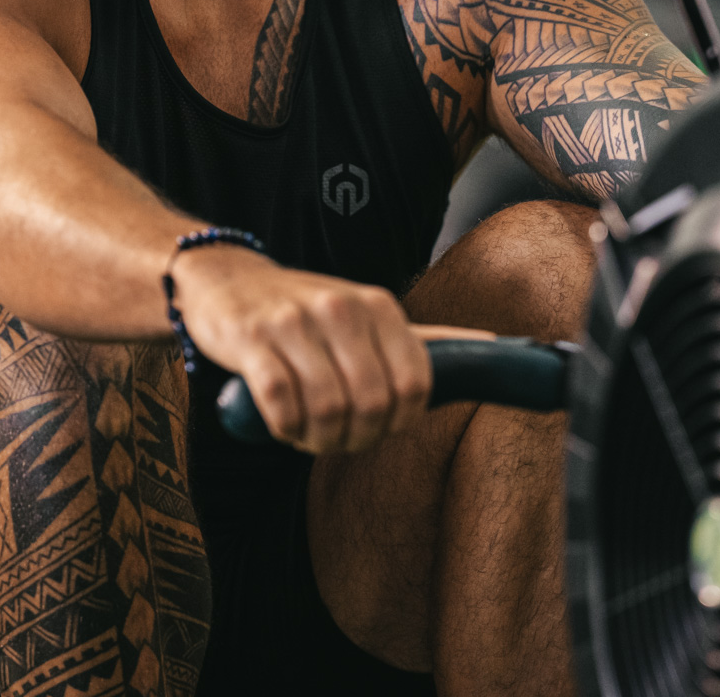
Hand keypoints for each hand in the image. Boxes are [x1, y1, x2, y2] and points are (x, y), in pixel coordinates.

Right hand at [168, 244, 491, 453]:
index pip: (415, 384)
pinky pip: (280, 404)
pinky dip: (285, 428)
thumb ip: (424, 337)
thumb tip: (493, 345)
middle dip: (358, 437)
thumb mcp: (367, 312)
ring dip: (319, 439)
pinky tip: (282, 423)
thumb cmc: (306, 309)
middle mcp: (341, 308)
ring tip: (309, 433)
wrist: (227, 280)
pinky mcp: (252, 341)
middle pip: (373, 404)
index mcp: (378, 305)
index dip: (400, 422)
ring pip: (328, 409)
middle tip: (339, 438)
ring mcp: (295, 323)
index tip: (379, 427)